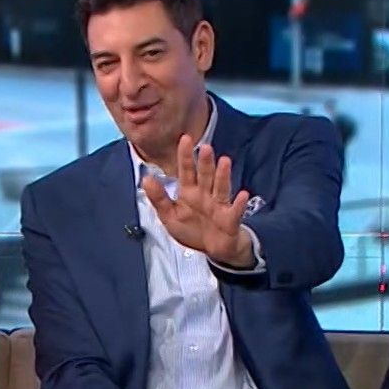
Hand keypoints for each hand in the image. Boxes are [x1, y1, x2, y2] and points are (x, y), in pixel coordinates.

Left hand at [143, 135, 253, 268]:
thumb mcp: (170, 217)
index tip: (184, 138)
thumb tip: (146, 179)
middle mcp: (205, 195)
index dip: (185, 156)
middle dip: (205, 162)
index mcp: (189, 192)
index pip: (186, 171)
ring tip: (225, 161)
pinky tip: (242, 195)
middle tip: (205, 147)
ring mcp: (219, 205)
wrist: (213, 250)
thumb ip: (159, 199)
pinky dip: (239, 204)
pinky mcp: (230, 219)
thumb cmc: (193, 230)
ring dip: (223, 176)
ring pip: (221, 188)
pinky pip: (235, 211)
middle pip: (205, 176)